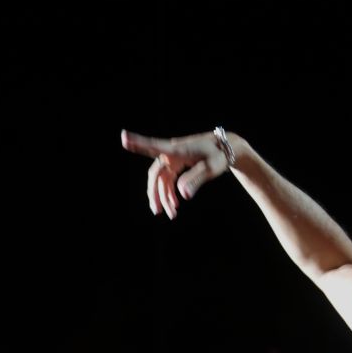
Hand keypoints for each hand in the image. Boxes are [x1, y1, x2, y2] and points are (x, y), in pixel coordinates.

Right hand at [120, 128, 236, 220]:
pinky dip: (170, 193)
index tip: (123, 138)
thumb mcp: (210, 168)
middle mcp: (172, 153)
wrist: (227, 148)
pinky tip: (175, 205)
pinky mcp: (177, 164)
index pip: (154, 146)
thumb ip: (195, 180)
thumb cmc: (219, 155)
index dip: (137, 142)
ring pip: (162, 180)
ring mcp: (173, 159)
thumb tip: (182, 195)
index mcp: (177, 150)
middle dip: (155, 193)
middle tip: (157, 211)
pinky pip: (169, 180)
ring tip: (171, 214)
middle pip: (156, 174)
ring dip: (164, 197)